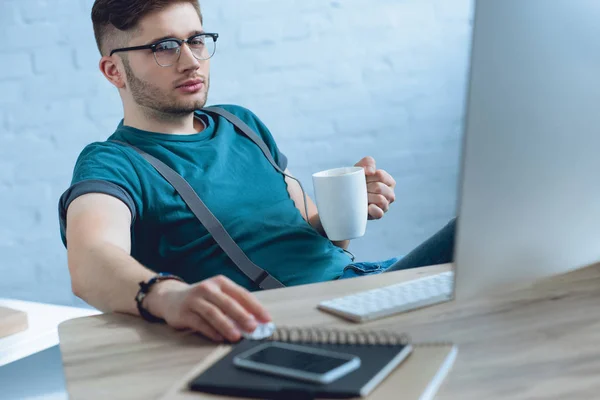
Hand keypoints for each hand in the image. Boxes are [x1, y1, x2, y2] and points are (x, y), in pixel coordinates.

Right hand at [146, 275, 270, 342]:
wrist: (170, 297)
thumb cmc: (202, 299)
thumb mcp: (218, 296)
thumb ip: (235, 306)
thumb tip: (256, 323)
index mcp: (221, 282)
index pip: (242, 294)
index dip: (256, 307)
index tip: (267, 320)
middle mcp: (208, 288)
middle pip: (228, 303)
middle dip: (242, 316)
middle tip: (253, 328)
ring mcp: (195, 299)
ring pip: (213, 313)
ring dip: (226, 325)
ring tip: (236, 336)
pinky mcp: (184, 312)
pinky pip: (199, 322)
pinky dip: (210, 331)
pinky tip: (219, 337)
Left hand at [354, 156, 395, 219]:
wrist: (345, 197)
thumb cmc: (356, 181)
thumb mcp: (360, 167)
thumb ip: (368, 162)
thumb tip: (370, 172)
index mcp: (389, 182)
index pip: (380, 175)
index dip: (368, 176)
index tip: (362, 179)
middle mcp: (390, 194)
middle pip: (379, 188)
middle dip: (366, 187)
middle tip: (359, 189)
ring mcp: (385, 206)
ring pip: (380, 199)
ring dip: (367, 197)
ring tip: (361, 197)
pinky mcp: (378, 215)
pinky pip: (379, 213)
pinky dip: (372, 210)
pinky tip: (367, 207)